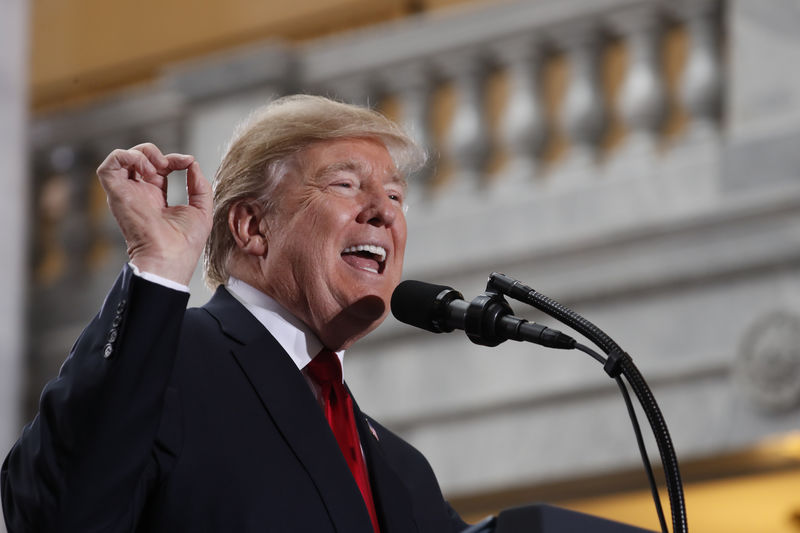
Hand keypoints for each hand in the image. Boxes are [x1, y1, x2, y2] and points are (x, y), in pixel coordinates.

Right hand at [97, 143, 212, 285]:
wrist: (169, 256)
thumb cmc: (185, 243)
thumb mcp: (201, 209)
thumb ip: (199, 185)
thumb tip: (192, 163)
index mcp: (156, 198)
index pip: (159, 168)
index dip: (173, 159)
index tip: (188, 162)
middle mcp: (139, 194)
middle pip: (138, 159)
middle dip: (154, 152)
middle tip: (168, 164)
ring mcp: (127, 193)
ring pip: (122, 158)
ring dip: (141, 153)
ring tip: (157, 167)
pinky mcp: (116, 194)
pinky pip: (109, 166)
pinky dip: (126, 157)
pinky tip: (146, 169)